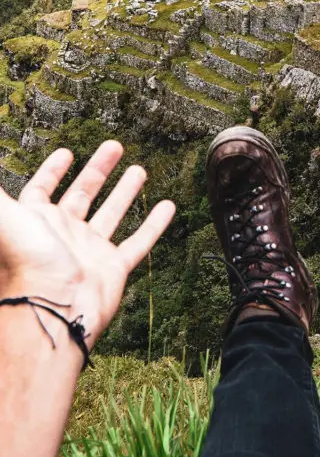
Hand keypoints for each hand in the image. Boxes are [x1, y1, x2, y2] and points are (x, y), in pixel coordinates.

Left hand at [0, 141, 174, 344]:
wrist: (54, 309)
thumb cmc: (27, 263)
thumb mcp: (6, 217)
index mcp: (35, 222)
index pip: (41, 191)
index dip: (52, 172)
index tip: (67, 153)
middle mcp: (63, 235)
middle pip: (82, 195)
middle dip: (97, 170)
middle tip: (114, 147)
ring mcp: (89, 252)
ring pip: (110, 215)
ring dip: (124, 192)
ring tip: (139, 169)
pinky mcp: (113, 268)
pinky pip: (137, 242)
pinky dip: (153, 225)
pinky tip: (167, 206)